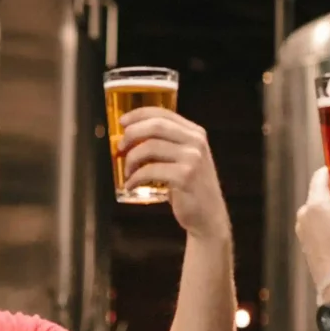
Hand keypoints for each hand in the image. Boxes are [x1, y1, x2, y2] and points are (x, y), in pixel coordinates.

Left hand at [119, 108, 230, 242]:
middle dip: (132, 134)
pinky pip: (150, 170)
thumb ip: (166, 145)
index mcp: (195, 132)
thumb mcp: (184, 159)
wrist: (209, 216)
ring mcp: (192, 158)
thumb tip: (130, 137)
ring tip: (127, 171)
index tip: (122, 122)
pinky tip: (131, 185)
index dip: (139, 115)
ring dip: (131, 159)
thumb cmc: (191, 188)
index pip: (163, 113)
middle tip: (120, 147)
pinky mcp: (185, 176)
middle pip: (156, 126)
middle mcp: (196, 141)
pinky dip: (135, 177)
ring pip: (150, 147)